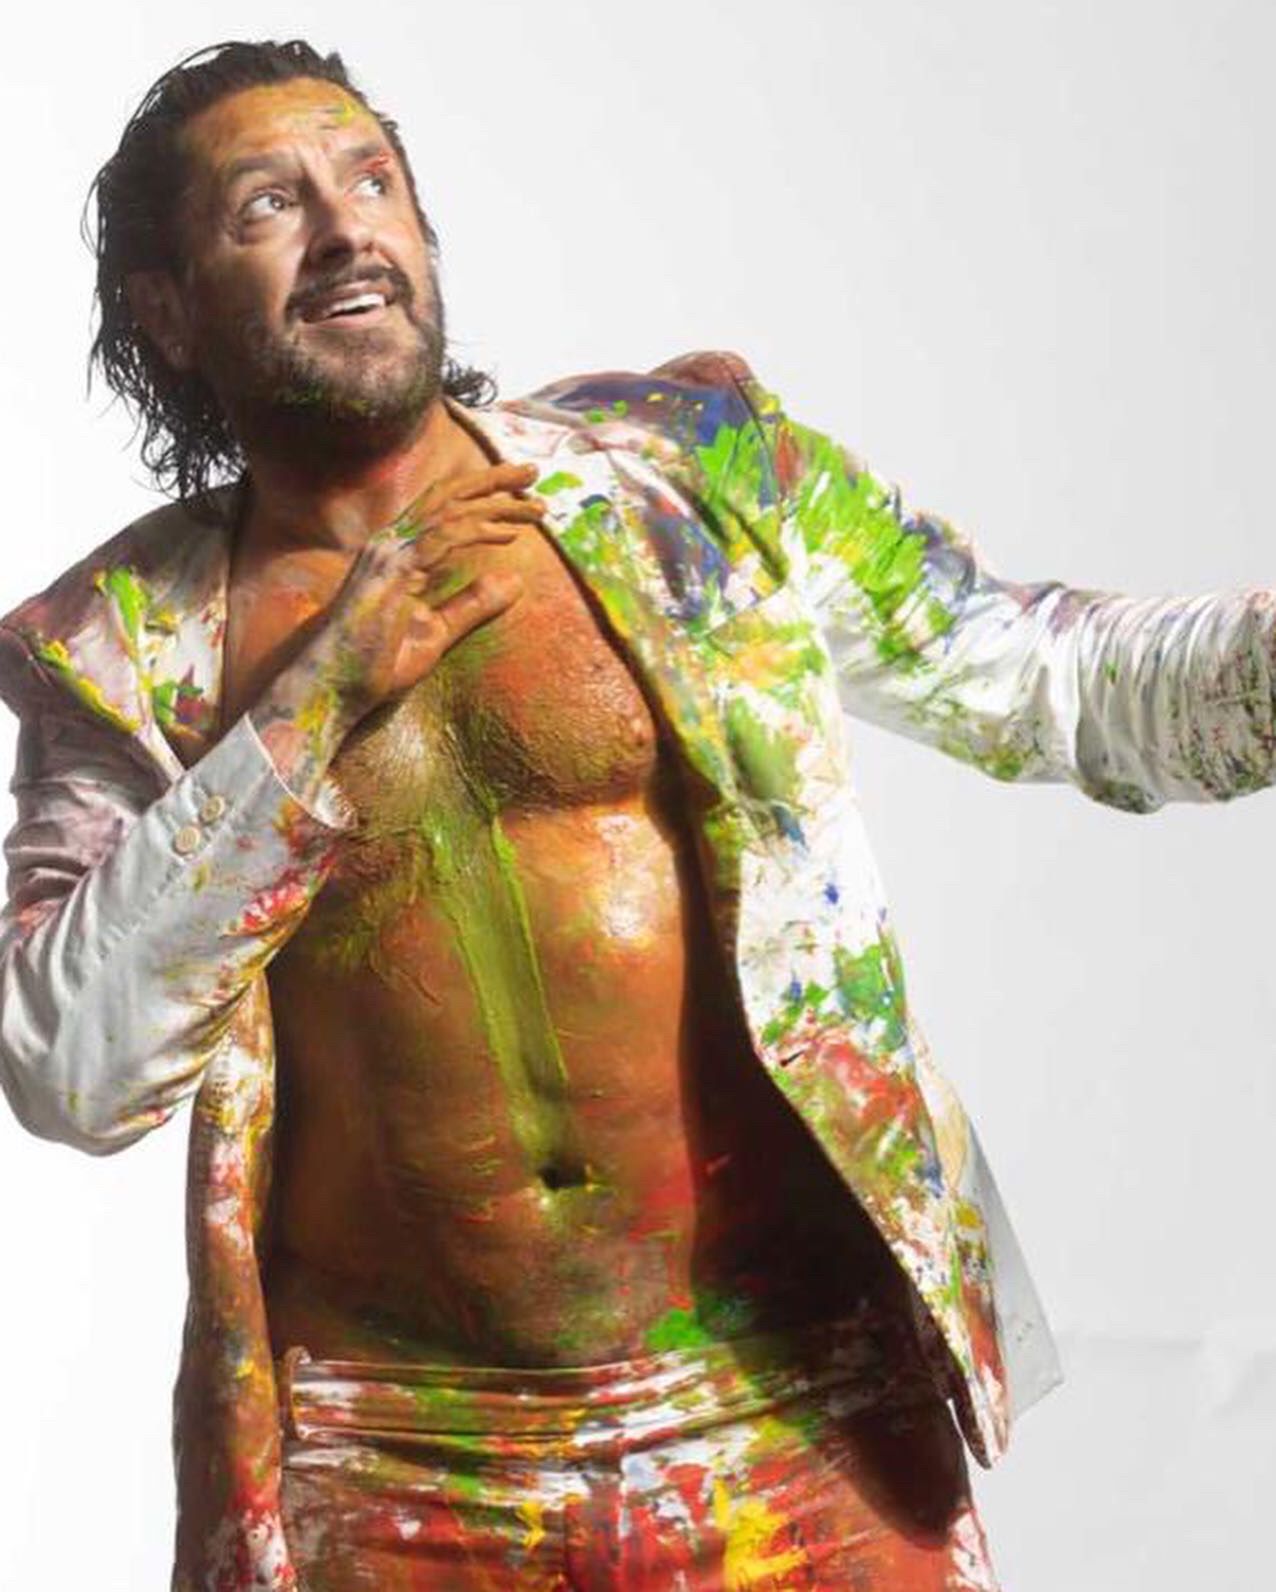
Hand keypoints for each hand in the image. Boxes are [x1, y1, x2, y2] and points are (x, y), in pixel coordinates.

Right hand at [249, 461, 540, 805]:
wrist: (332, 689)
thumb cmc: (374, 666)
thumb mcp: (437, 631)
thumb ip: (472, 605)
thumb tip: (516, 582)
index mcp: (396, 553)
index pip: (442, 508)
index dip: (481, 495)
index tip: (522, 496)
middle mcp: (390, 543)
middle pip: (447, 494)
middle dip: (492, 479)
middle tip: (533, 471)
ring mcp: (388, 553)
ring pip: (450, 510)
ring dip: (496, 502)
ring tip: (537, 505)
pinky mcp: (393, 571)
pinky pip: (443, 537)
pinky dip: (479, 531)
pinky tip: (509, 535)